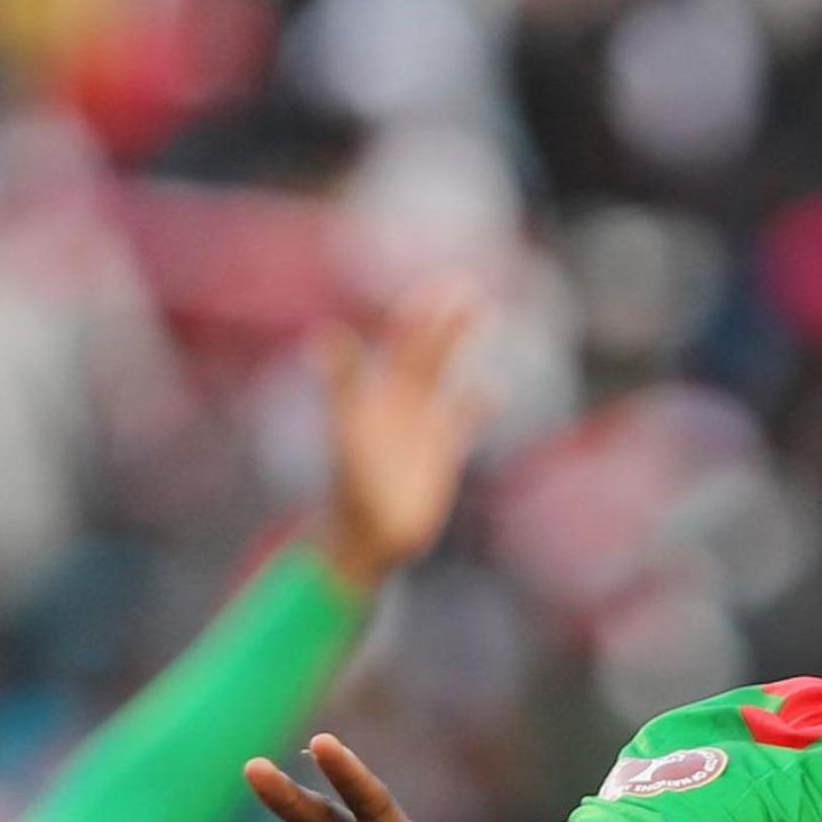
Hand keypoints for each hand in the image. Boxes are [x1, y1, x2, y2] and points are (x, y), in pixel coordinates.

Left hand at [313, 284, 487, 592]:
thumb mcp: (349, 428)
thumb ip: (342, 380)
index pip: (403, 343)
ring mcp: (420, 426)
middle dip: (446, 320)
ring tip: (486, 312)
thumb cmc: (353, 487)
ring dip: (461, 346)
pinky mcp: (439, 453)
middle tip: (468, 285)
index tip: (441, 285)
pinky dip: (478, 404)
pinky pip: (461, 419)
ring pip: (444, 375)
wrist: (367, 536)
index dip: (421, 313)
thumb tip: (324, 334)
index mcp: (380, 394)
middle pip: (426, 352)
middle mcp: (400, 404)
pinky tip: (497, 389)